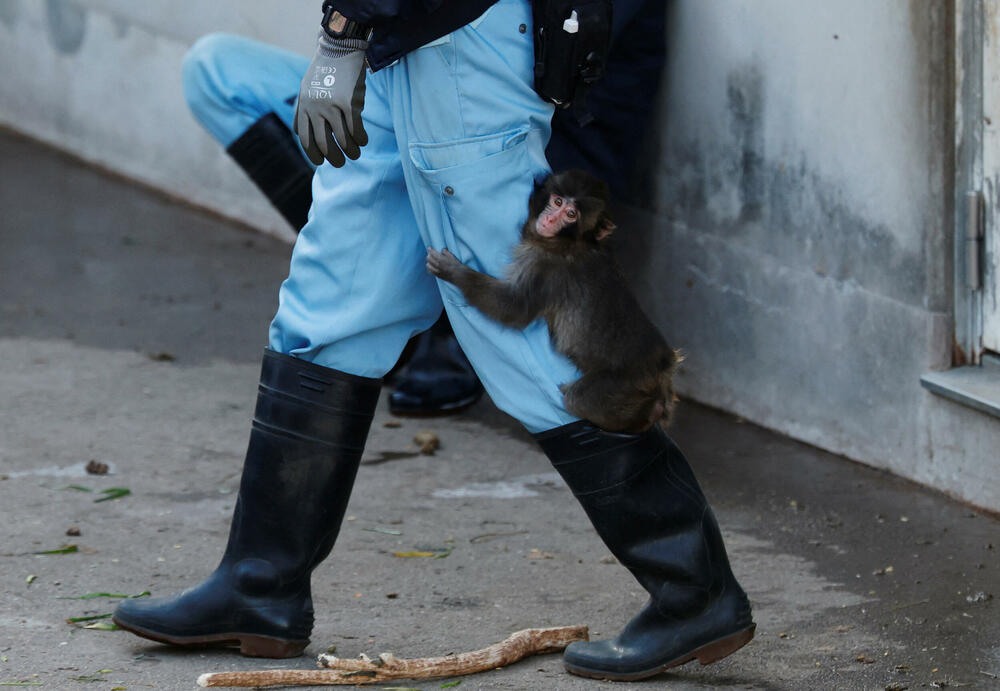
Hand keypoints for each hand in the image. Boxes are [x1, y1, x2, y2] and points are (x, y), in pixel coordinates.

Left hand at [294, 31, 368, 166]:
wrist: (339, 49)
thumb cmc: (324, 71)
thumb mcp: (305, 89)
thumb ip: (301, 111)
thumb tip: (299, 134)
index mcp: (303, 106)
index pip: (306, 140)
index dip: (314, 155)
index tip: (322, 161)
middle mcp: (315, 108)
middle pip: (324, 145)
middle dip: (334, 159)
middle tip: (341, 163)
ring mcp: (332, 106)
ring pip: (343, 140)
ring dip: (351, 152)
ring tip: (356, 154)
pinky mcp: (349, 103)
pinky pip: (356, 129)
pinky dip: (361, 139)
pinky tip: (363, 140)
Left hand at [426, 248, 463, 282]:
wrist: (460, 276)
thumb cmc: (458, 266)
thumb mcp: (453, 257)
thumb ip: (446, 252)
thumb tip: (442, 250)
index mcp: (441, 259)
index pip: (432, 253)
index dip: (430, 249)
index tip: (430, 248)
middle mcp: (437, 265)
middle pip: (428, 258)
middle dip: (429, 255)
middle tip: (431, 254)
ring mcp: (437, 271)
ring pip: (428, 265)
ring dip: (429, 262)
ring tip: (432, 260)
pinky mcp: (438, 276)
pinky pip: (430, 271)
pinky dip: (430, 268)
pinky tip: (432, 267)